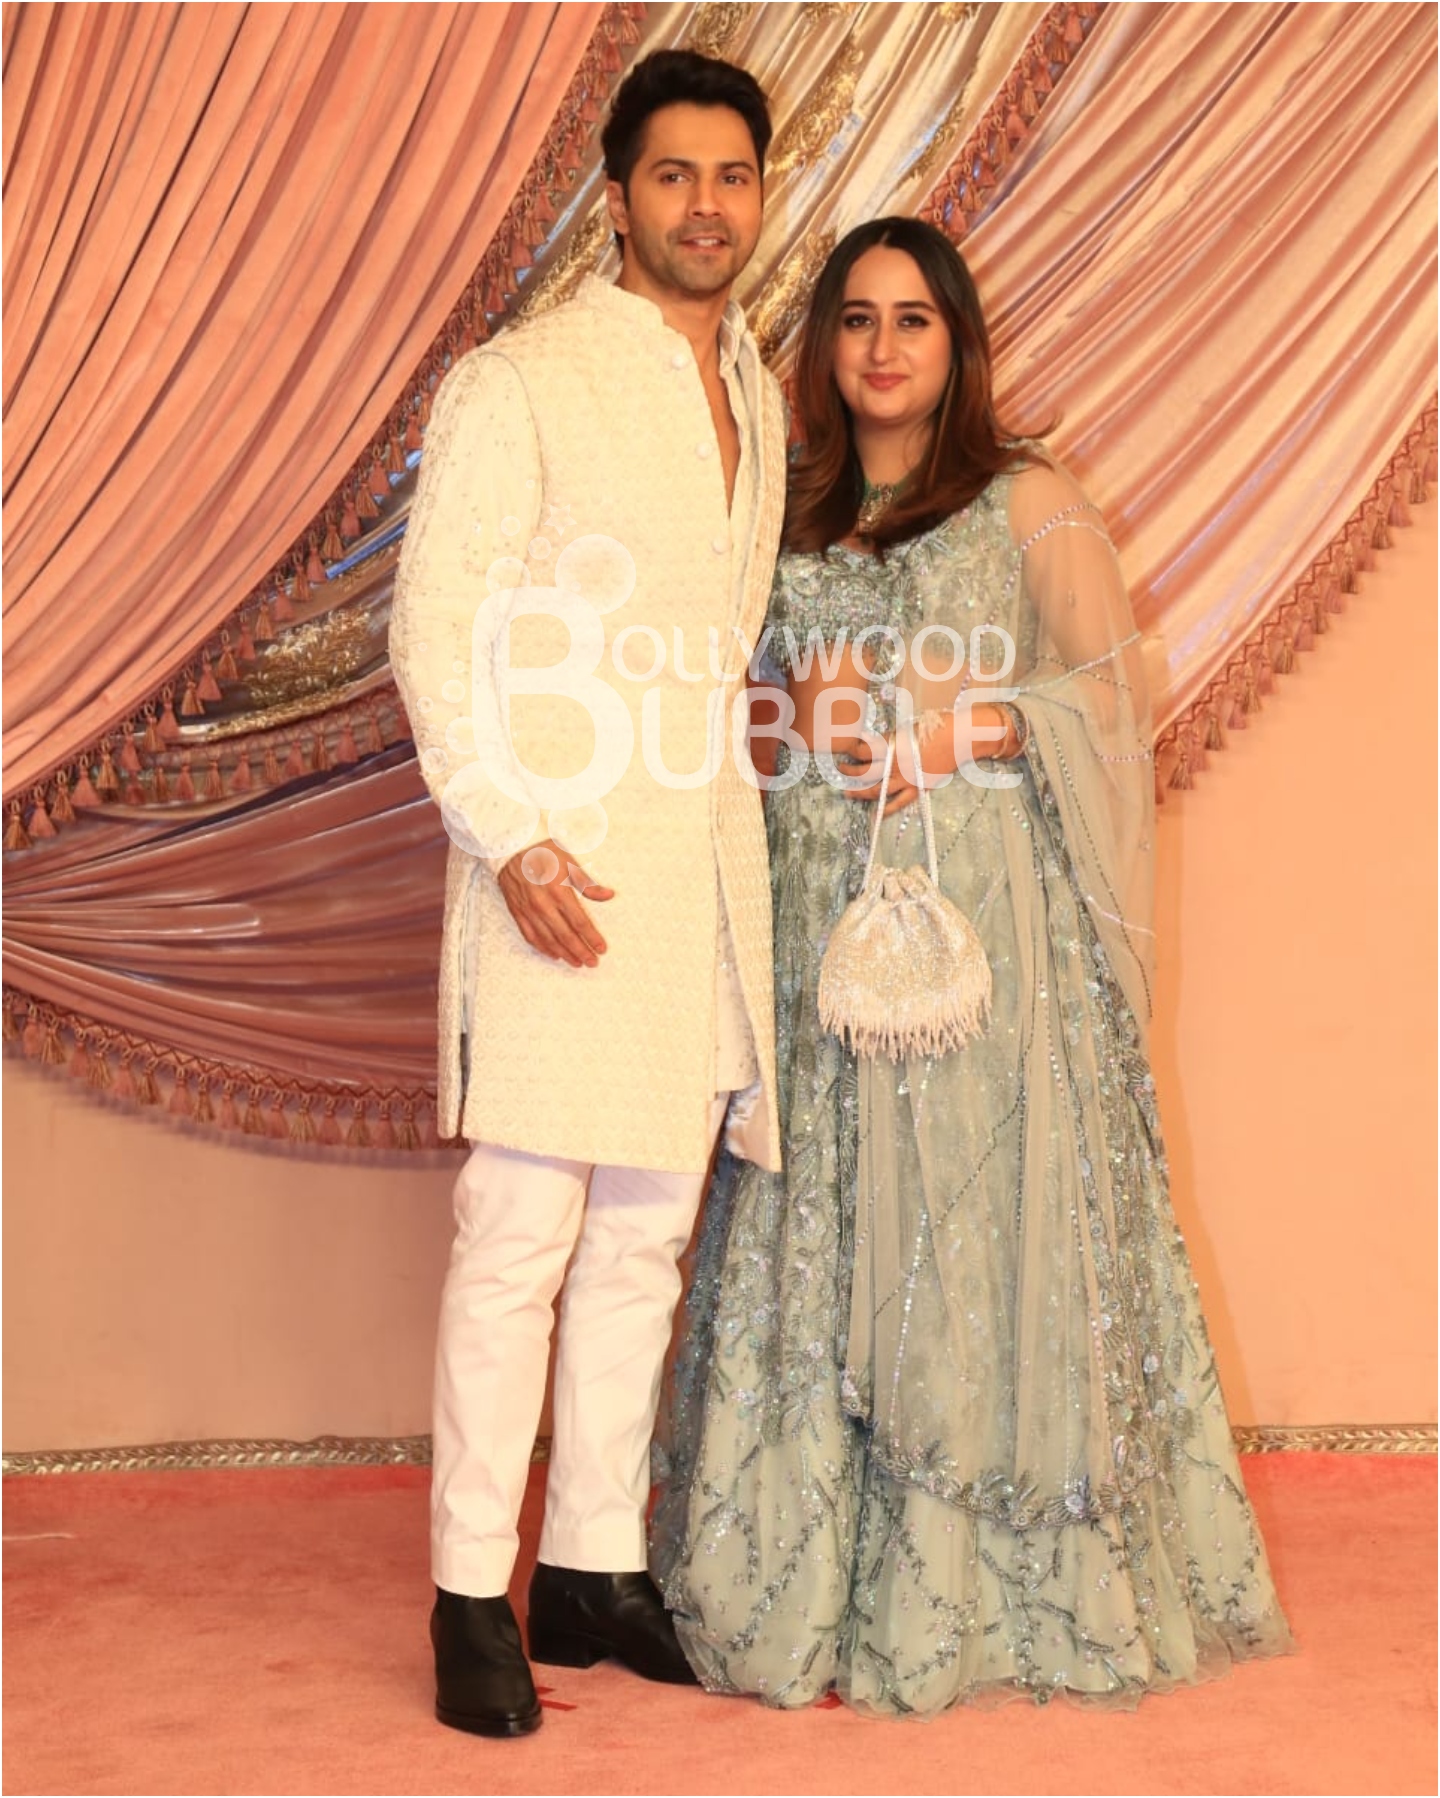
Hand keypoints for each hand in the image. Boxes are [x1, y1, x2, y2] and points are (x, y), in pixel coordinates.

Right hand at [496, 839, 613, 967]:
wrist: (512, 845)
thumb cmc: (544, 851)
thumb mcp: (570, 862)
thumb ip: (588, 884)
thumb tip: (608, 895)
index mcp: (559, 891)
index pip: (580, 922)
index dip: (592, 938)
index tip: (602, 949)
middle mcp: (543, 904)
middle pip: (565, 935)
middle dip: (581, 951)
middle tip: (592, 962)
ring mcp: (528, 910)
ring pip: (548, 940)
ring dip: (564, 953)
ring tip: (577, 962)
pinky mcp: (517, 912)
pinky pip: (530, 936)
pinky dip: (543, 948)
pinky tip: (554, 954)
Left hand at [839, 725, 957, 816]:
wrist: (960, 738)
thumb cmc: (936, 726)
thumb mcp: (907, 727)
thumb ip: (890, 738)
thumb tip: (875, 744)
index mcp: (890, 744)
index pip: (861, 751)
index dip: (850, 751)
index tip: (845, 750)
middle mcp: (894, 763)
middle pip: (863, 771)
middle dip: (848, 772)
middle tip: (840, 771)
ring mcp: (905, 778)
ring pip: (875, 790)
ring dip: (859, 792)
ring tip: (848, 792)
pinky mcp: (917, 788)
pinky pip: (899, 803)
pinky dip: (887, 810)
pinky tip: (876, 815)